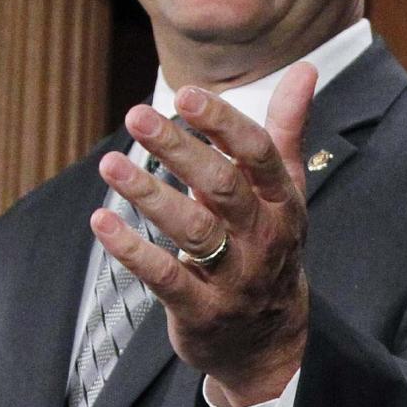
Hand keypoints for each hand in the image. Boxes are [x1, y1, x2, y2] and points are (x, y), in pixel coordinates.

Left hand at [90, 61, 317, 406]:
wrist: (270, 339)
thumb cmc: (271, 243)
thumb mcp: (286, 188)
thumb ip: (286, 128)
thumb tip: (305, 68)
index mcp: (282, 201)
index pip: (257, 154)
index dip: (222, 124)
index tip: (186, 95)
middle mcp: (262, 236)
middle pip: (221, 187)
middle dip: (178, 149)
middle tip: (136, 116)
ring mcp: (233, 277)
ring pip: (192, 230)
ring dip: (148, 194)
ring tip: (109, 163)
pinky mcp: (200, 310)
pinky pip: (165, 278)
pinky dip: (132, 251)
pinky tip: (101, 223)